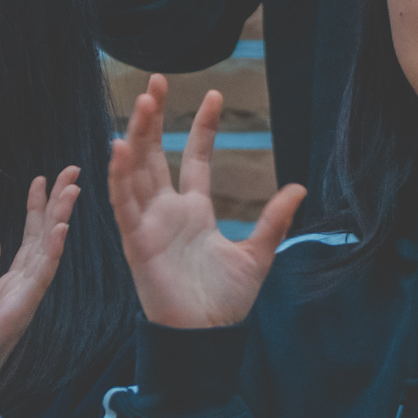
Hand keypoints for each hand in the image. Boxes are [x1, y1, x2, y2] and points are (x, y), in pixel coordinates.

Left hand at [0, 168, 81, 417]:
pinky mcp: (16, 314)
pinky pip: (38, 277)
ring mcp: (23, 302)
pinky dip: (49, 251)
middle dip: (57, 204)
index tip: (42, 178)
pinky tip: (58, 227)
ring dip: (60, 219)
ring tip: (71, 187)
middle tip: (71, 169)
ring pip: (47, 252)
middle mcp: (22, 292)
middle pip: (44, 240)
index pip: (28, 240)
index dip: (36, 209)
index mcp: (9, 288)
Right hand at [109, 77, 304, 329]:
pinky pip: (122, 203)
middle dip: (154, 118)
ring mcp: (148, 223)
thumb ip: (273, 220)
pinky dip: (119, 175)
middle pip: (155, 154)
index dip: (201, 127)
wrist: (205, 337)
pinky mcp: (135, 240)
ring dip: (136, 135)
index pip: (193, 158)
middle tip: (155, 81)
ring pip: (136, 170)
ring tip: (142, 102)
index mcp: (194, 212)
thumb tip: (298, 186)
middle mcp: (166, 211)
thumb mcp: (258, 254)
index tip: (212, 94)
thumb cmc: (226, 302)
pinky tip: (119, 146)